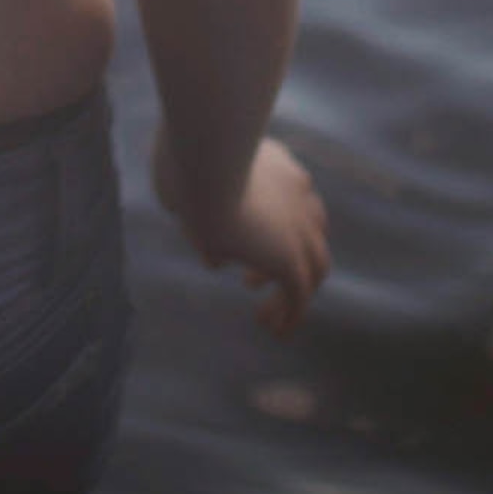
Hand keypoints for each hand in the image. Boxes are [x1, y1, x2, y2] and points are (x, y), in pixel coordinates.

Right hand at [154, 123, 329, 334]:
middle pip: (311, 232)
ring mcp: (299, 226)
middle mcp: (297, 191)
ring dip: (291, 292)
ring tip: (262, 315)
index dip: (269, 222)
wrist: (203, 167)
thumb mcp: (180, 183)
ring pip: (313, 267)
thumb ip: (188, 205)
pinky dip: (290, 314)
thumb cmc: (182, 164)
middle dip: (284, 256)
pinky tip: (272, 330)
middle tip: (249, 279)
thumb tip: (202, 245)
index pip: (290, 196)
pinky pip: (299, 295)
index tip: (237, 242)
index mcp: (277, 164)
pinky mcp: (291, 258)